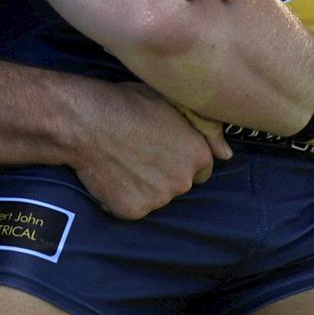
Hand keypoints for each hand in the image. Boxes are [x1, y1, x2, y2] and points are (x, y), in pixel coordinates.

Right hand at [65, 79, 229, 218]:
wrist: (86, 121)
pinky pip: (131, 207)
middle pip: (178, 185)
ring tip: (121, 161)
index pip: (199, 169)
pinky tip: (110, 175)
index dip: (179, 158)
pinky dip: (121, 197)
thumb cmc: (127, 103)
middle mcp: (183, 181)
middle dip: (163, 173)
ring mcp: (158, 199)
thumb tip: (227, 154)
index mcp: (198, 155)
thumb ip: (205, 128)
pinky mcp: (134, 211)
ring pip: (155, 197)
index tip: (160, 148)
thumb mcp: (172, 102)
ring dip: (142, 186)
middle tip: (137, 152)